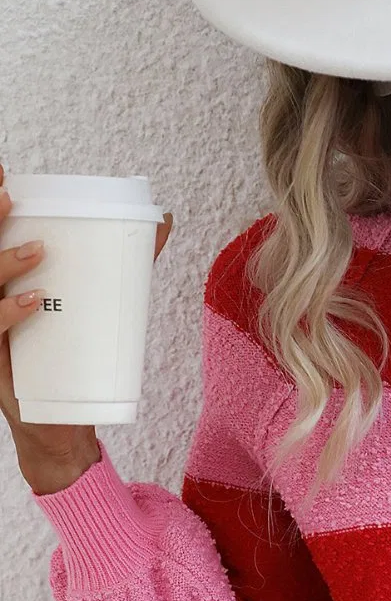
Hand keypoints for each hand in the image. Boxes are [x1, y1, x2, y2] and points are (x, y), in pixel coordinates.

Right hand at [0, 159, 172, 490]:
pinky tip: (32, 301)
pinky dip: (10, 312)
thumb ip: (126, 264)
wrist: (62, 424)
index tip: (5, 176)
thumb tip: (164, 219)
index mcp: (6, 282)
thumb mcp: (99, 306)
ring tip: (39, 252)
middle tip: (11, 197)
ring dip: (5, 264)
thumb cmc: (76, 359)